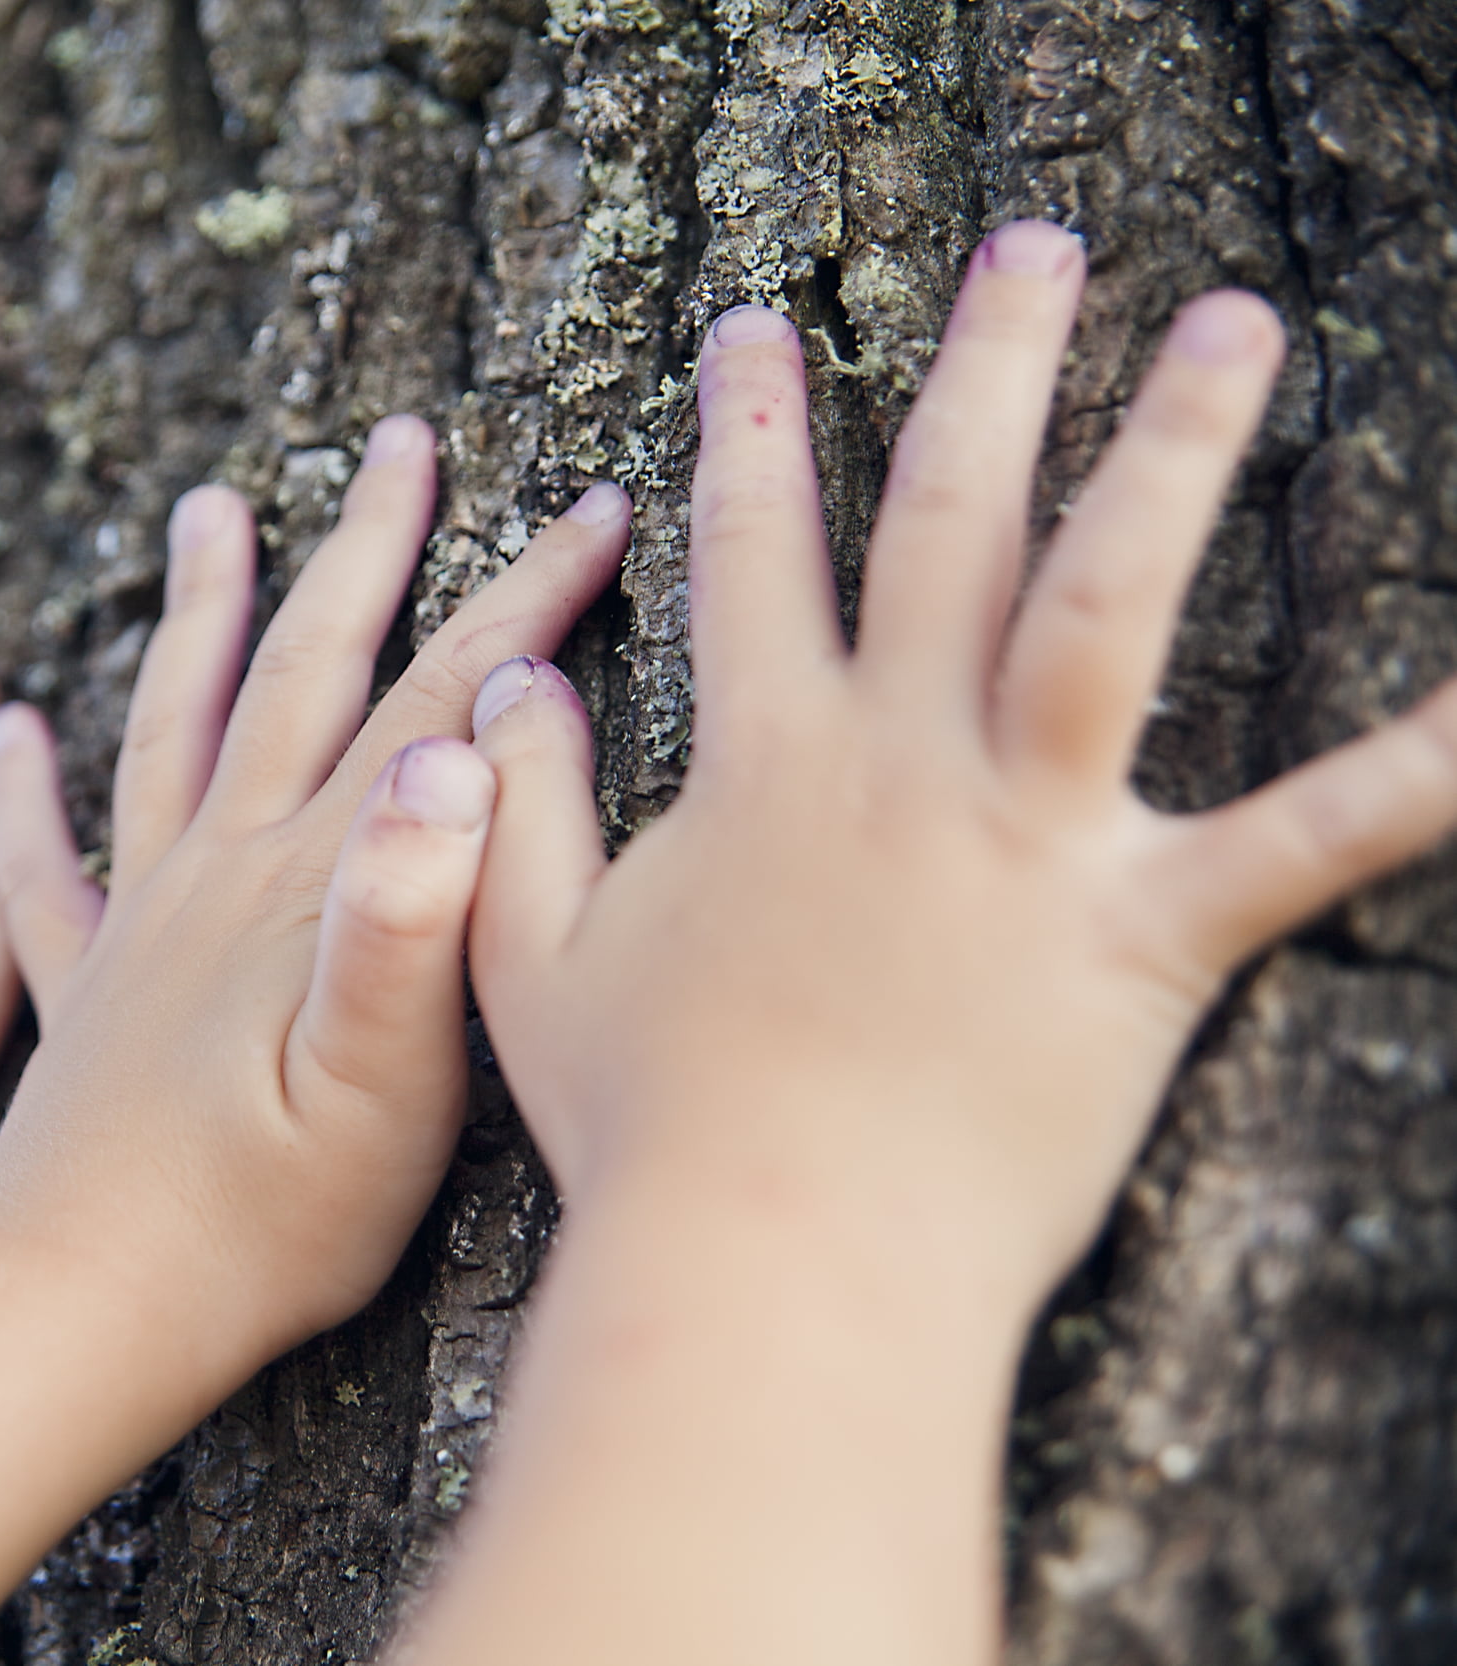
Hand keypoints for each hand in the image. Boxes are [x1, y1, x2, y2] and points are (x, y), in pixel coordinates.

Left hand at [0, 415, 629, 1371]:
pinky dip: (23, 795)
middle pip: (303, 672)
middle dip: (367, 549)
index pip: (435, 703)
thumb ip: (416, 921)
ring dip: (203, 614)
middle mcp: (224, 874)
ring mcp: (143, 924)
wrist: (90, 1305)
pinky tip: (3, 733)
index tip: (593, 506)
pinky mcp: (82, 992)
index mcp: (314, 882)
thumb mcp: (381, 1087)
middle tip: (405, 441)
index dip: (521, 602)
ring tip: (209, 514)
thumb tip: (461, 752)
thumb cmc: (261, 1222)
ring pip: (177, 726)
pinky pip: (39, 868)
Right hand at [467, 219, 1456, 1323]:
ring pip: (1105, 605)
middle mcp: (899, 761)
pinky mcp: (1139, 940)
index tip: (755, 332)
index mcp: (762, 764)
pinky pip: (1300, 844)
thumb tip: (511, 686)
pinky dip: (1408, 775)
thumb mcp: (524, 956)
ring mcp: (1024, 838)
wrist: (772, 1256)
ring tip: (1233, 327)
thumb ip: (513, 806)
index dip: (747, 432)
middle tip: (1036, 251)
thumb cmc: (642, 1125)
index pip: (752, 556)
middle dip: (987, 369)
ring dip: (1169, 455)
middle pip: (948, 522)